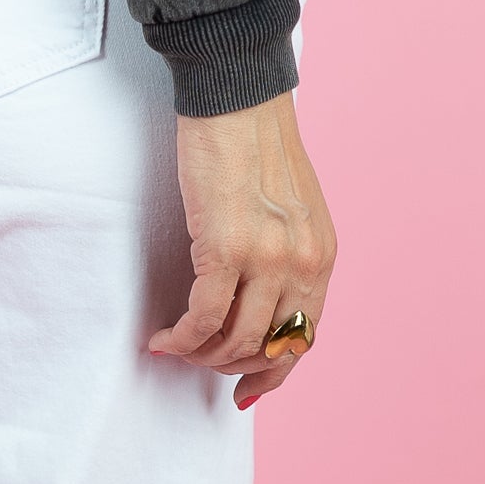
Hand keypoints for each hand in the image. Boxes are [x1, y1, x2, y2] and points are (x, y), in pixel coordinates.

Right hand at [147, 91, 336, 409]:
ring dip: (200, 355)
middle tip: (197, 360)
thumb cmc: (253, 142)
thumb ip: (285, 255)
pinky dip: (180, 339)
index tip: (246, 387)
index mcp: (322, 254)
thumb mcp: (290, 208)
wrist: (236, 96)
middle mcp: (302, 262)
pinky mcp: (225, 248)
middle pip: (267, 347)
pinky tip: (162, 337)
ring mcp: (266, 258)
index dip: (274, 372)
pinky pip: (203, 319)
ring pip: (233, 340)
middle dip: (228, 366)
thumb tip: (258, 302)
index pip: (304, 336)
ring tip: (176, 346)